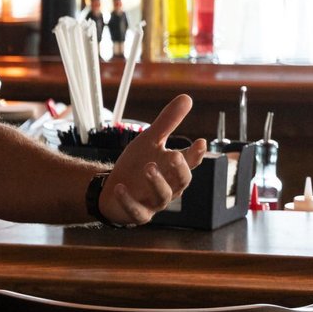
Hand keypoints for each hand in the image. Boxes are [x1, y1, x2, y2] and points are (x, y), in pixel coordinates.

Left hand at [102, 94, 207, 225]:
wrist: (112, 188)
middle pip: (182, 181)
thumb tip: (187, 97)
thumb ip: (168, 122)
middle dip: (179, 169)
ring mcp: (154, 202)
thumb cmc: (137, 164)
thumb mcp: (150, 140)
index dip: (196, 154)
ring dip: (156, 182)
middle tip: (173, 155)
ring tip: (148, 167)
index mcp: (174, 169)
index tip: (200, 142)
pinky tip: (120, 187)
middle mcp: (169, 186)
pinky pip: (137, 211)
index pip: (191, 162)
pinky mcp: (138, 214)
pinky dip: (128, 200)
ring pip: (163, 196)